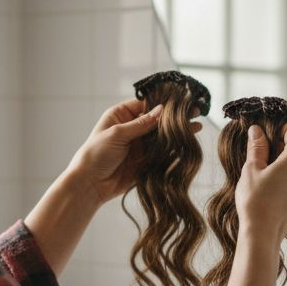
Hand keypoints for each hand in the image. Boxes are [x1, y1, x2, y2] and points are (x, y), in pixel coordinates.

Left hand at [65, 98, 202, 202]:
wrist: (89, 185)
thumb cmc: (95, 154)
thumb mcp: (117, 134)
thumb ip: (141, 124)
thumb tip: (161, 110)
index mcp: (121, 115)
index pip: (146, 104)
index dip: (163, 102)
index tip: (181, 100)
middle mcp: (132, 128)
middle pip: (157, 119)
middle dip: (175, 116)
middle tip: (195, 111)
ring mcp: (139, 144)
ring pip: (162, 135)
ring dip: (177, 131)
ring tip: (196, 125)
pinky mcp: (145, 160)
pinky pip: (162, 152)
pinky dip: (174, 148)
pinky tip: (187, 141)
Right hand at [235, 124, 286, 242]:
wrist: (262, 234)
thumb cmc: (256, 202)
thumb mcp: (251, 168)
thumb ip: (257, 146)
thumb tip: (257, 131)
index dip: (278, 130)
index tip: (264, 138)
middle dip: (280, 147)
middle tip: (259, 159)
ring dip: (283, 163)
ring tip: (264, 177)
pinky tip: (271, 189)